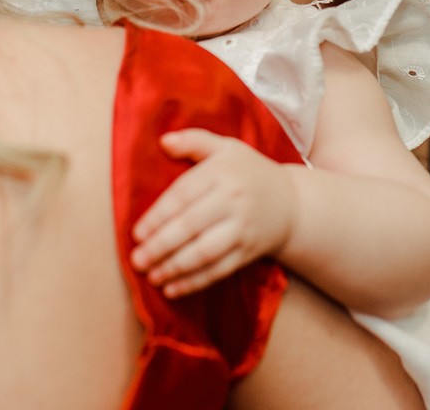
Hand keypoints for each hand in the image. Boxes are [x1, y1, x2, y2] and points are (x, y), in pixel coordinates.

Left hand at [130, 128, 296, 297]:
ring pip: (205, 252)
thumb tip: (163, 141)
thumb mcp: (225, 148)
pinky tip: (172, 289)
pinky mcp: (249, 252)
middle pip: (191, 226)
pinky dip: (195, 282)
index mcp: (222, 173)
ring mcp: (243, 229)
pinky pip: (219, 270)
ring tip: (150, 276)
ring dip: (175, 267)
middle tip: (136, 260)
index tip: (136, 233)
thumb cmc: (249, 172)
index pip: (183, 195)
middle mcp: (234, 201)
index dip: (158, 216)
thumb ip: (193, 140)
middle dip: (161, 246)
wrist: (293, 203)